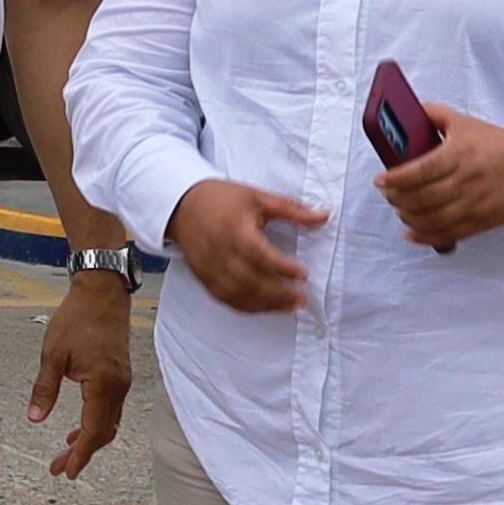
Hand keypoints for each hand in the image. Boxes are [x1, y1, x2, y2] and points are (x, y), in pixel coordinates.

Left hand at [25, 272, 132, 477]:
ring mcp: (122, 381)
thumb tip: (35, 418)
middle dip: (82, 453)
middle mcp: (118, 387)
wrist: (102, 292)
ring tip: (66, 453)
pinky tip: (78, 428)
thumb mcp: (52, 354)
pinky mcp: (120, 375)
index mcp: (102, 384)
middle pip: (103, 432)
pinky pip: (111, 409)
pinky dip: (96, 424)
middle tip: (59, 467)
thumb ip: (45, 388)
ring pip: (109, 423)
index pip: (92, 431)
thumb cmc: (76, 318)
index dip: (80, 454)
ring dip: (89, 440)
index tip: (67, 471)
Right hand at [165, 180, 327, 313]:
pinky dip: (246, 307)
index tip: (303, 274)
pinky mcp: (204, 277)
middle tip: (302, 298)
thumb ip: (291, 209)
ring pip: (238, 294)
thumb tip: (323, 216)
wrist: (180, 204)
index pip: (260, 254)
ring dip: (265, 304)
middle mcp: (220, 252)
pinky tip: (264, 307)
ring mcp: (209, 268)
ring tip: (289, 306)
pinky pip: (226, 298)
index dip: (282, 267)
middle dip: (278, 294)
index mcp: (234, 229)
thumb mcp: (257, 196)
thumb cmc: (219, 198)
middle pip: (250, 280)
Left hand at [376, 106, 503, 251]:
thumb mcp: (465, 123)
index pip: (421, 170)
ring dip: (408, 217)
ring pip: (432, 219)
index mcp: (460, 154)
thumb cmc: (498, 145)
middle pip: (422, 197)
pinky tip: (412, 231)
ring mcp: (474, 204)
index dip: (396, 178)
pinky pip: (448, 234)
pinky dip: (425, 236)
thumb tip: (407, 111)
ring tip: (400, 209)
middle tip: (388, 193)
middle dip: (397, 198)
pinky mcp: (481, 221)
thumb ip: (433, 115)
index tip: (381, 179)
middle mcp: (467, 181)